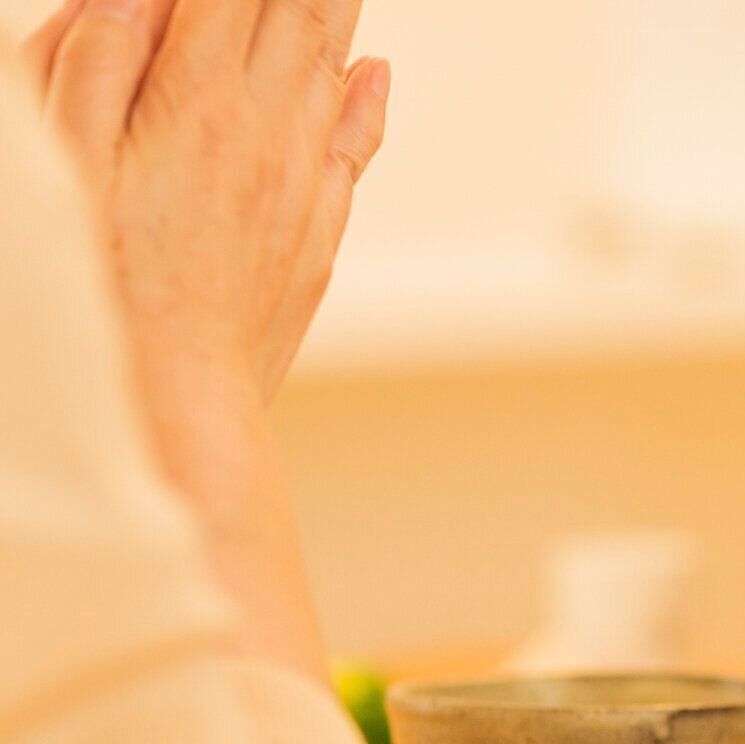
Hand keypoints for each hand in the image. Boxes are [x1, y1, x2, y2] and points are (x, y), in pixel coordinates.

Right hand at [17, 0, 390, 404]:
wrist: (174, 397)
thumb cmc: (98, 285)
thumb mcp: (65, 154)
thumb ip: (100, 56)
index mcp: (196, 101)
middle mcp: (266, 135)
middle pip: (299, 18)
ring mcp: (300, 186)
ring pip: (331, 73)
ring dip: (335, 14)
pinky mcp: (314, 237)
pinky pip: (351, 149)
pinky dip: (363, 99)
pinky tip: (372, 71)